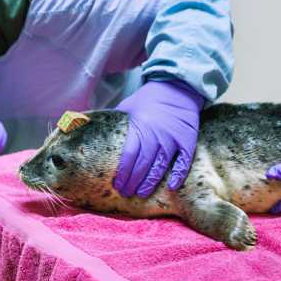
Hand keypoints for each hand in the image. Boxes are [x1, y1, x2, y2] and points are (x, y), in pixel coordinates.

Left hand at [114, 80, 203, 197]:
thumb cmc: (150, 98)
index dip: (122, 173)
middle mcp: (156, 136)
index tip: (117, 184)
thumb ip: (117, 121)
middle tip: (127, 193)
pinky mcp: (187, 141)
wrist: (178, 87)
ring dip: (150, 182)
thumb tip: (93, 127)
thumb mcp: (128, 106)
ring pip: (160, 167)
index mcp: (140, 128)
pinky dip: (178, 175)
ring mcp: (173, 140)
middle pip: (142, 165)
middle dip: (133, 181)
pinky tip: (171, 186)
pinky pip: (184, 162)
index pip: (128, 156)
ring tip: (142, 193)